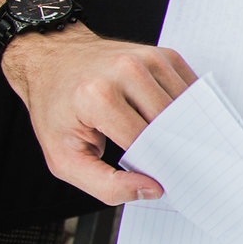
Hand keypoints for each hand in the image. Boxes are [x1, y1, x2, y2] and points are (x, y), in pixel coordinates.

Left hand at [1, 25, 195, 204]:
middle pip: (169, 124)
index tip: (154, 177)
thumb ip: (106, 186)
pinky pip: (190, 90)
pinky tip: (166, 115)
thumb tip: (152, 189)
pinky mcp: (162, 54)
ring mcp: (146, 58)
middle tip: (157, 159)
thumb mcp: (65, 159)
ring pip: (186, 107)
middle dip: (169, 146)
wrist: (52, 59)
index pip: (145, 141)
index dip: (153, 164)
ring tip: (158, 136)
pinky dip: (185, 108)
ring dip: (179, 127)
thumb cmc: (57, 109)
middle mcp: (125, 70)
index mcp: (97, 96)